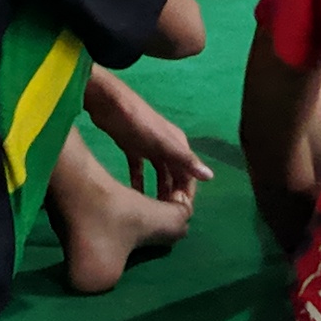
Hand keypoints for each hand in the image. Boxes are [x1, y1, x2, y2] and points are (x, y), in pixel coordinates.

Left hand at [81, 70, 213, 201]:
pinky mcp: (132, 147)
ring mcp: (149, 147)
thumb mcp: (163, 142)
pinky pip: (139, 170)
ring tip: (151, 211)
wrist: (109, 103)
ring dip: (157, 191)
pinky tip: (134, 196)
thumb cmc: (139, 122)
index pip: (189, 175)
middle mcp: (167, 147)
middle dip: (172, 196)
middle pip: (174, 176)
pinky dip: (138, 182)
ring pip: (158, 174)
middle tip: (164, 217)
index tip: (179, 214)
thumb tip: (211, 177)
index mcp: (178, 145)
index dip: (186, 194)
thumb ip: (185, 159)